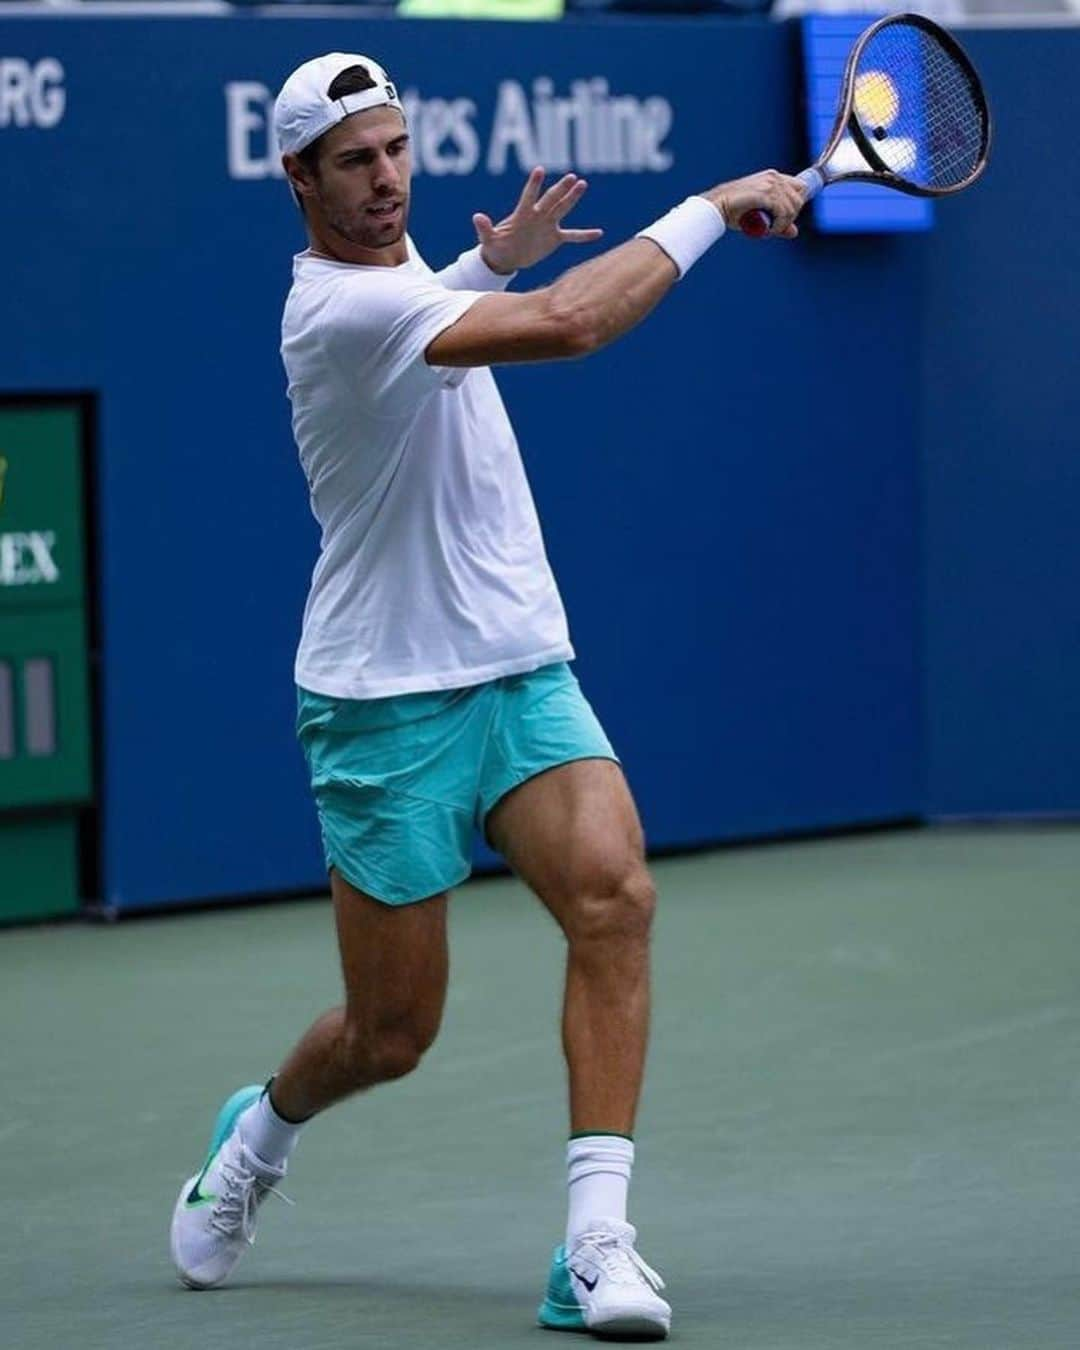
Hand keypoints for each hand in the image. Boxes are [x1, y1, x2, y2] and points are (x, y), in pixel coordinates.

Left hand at [474, 167, 603, 273]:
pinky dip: (584, 235)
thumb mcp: (488, 240)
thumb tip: (476, 217)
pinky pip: (572, 235)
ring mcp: (548, 225)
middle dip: (560, 189)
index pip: (529, 197)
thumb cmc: (495, 247)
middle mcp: (537, 216)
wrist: (506, 257)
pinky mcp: (554, 238)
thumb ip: (485, 229)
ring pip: (562, 209)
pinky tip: (599, 233)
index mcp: (522, 215)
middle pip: (551, 199)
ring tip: (582, 184)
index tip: (539, 170)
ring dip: (572, 198)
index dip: (533, 185)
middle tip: (572, 177)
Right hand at [703, 170, 806, 238]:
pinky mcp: (765, 193)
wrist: (717, 206)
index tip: (785, 218)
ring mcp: (770, 184)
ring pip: (792, 207)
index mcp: (774, 177)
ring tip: (769, 229)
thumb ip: (779, 222)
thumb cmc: (734, 210)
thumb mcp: (761, 215)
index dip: (796, 205)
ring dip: (783, 223)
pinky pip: (782, 212)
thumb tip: (794, 232)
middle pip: (799, 198)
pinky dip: (778, 225)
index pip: (800, 188)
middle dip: (791, 216)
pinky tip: (767, 230)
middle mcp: (774, 177)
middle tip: (776, 226)